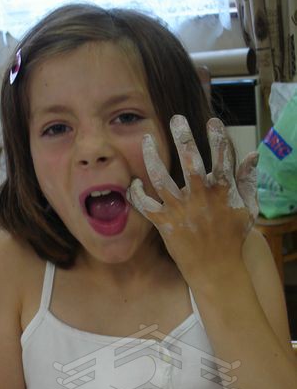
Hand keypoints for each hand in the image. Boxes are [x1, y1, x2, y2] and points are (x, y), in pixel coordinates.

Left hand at [127, 115, 258, 278]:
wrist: (216, 269)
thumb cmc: (233, 237)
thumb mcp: (249, 209)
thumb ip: (248, 181)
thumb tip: (253, 154)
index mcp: (222, 191)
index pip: (222, 156)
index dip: (217, 137)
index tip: (212, 122)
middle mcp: (199, 197)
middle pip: (190, 161)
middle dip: (183, 137)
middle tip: (176, 119)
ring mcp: (179, 209)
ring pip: (160, 178)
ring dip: (152, 156)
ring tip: (146, 138)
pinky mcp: (164, 223)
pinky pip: (144, 204)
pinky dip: (136, 192)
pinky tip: (135, 182)